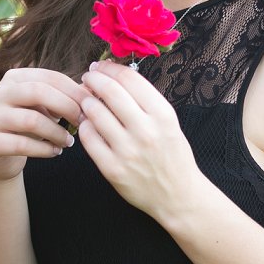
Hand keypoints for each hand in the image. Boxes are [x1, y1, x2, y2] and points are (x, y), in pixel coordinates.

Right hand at [0, 68, 88, 182]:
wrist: (0, 155)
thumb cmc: (29, 126)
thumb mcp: (46, 107)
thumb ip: (65, 97)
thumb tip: (96, 91)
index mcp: (14, 77)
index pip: (50, 76)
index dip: (74, 91)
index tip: (92, 106)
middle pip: (38, 92)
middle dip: (66, 107)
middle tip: (82, 122)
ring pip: (31, 120)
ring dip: (57, 132)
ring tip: (69, 142)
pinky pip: (22, 144)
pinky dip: (45, 150)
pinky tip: (56, 152)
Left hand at [78, 60, 198, 222]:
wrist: (178, 196)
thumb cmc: (171, 154)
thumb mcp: (168, 122)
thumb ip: (144, 100)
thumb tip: (113, 76)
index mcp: (162, 115)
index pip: (129, 79)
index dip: (109, 68)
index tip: (100, 66)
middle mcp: (146, 131)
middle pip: (109, 91)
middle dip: (93, 79)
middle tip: (88, 77)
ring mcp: (128, 151)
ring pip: (94, 112)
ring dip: (86, 101)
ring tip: (87, 101)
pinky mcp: (112, 169)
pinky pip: (88, 138)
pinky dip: (85, 126)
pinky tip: (88, 124)